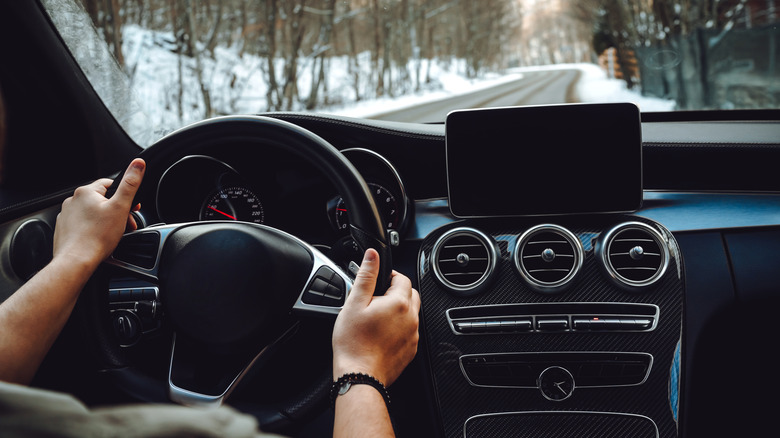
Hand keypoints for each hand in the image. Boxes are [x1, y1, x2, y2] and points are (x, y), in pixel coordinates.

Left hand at [53, 158, 145, 269]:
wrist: (76, 261)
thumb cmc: (97, 237)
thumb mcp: (121, 207)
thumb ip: (131, 184)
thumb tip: (138, 164)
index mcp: (86, 192)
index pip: (110, 185)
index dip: (125, 196)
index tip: (132, 208)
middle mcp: (73, 201)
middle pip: (102, 201)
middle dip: (116, 212)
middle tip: (126, 225)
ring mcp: (66, 216)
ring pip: (92, 214)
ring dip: (105, 221)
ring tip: (113, 234)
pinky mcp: (64, 229)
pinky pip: (83, 225)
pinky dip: (93, 230)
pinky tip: (99, 240)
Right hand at [332, 249, 420, 386]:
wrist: (359, 376)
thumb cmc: (354, 343)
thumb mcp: (354, 303)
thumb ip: (366, 276)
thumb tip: (373, 255)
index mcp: (399, 303)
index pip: (402, 278)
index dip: (389, 275)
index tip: (377, 281)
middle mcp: (411, 318)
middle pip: (411, 294)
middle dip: (396, 291)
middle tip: (376, 299)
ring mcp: (413, 335)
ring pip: (411, 313)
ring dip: (398, 310)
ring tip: (376, 317)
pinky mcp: (411, 350)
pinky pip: (409, 331)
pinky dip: (399, 328)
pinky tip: (381, 333)